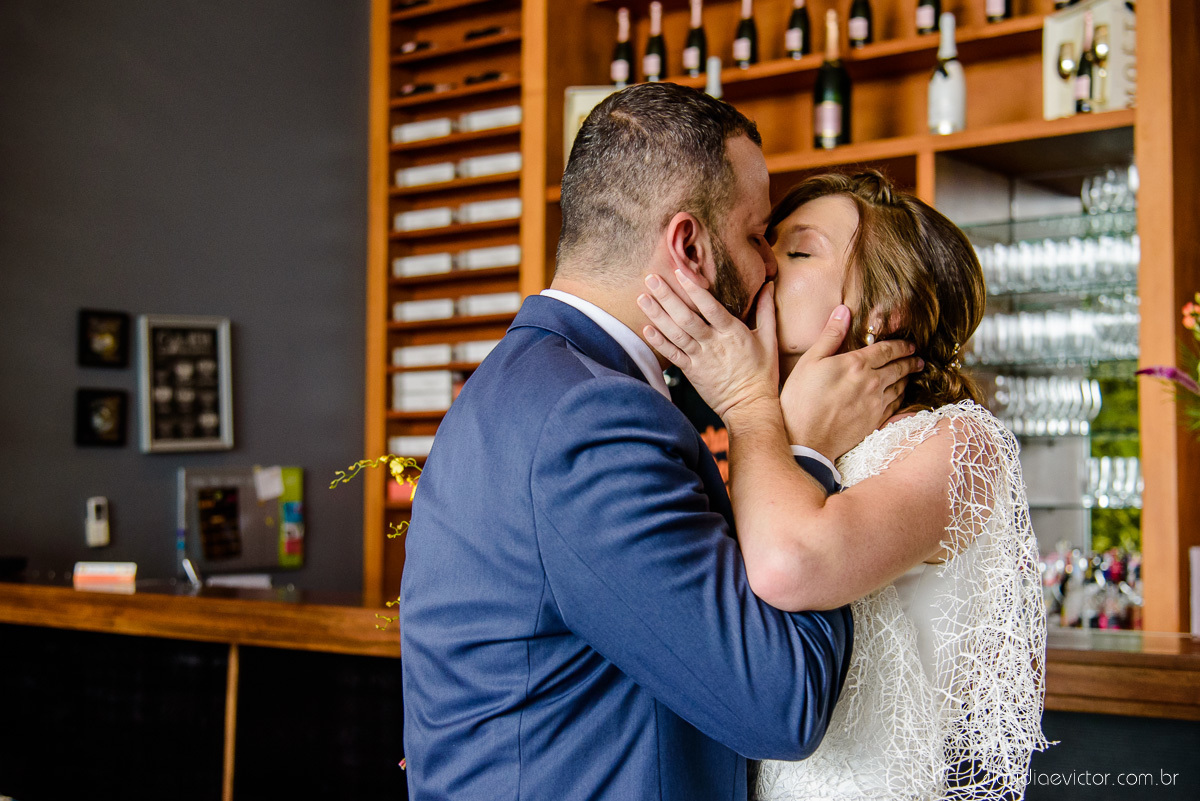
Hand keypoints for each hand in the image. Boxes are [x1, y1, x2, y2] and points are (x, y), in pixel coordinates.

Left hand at [637, 269, 778, 422]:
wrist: (751, 405)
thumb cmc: (762, 372)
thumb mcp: (769, 339)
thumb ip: (766, 310)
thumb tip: (769, 284)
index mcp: (732, 332)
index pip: (710, 307)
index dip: (694, 290)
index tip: (680, 272)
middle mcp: (713, 344)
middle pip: (686, 318)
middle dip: (667, 297)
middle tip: (651, 279)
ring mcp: (700, 358)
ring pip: (675, 334)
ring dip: (657, 315)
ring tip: (642, 298)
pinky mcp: (692, 372)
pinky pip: (672, 356)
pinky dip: (659, 343)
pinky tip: (646, 329)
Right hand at [780, 306, 922, 460]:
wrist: (806, 439)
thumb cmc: (801, 399)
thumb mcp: (810, 361)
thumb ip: (830, 336)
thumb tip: (844, 311)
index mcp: (856, 364)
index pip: (887, 349)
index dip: (901, 345)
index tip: (910, 344)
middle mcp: (872, 382)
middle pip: (899, 367)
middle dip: (910, 360)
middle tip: (918, 358)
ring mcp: (875, 403)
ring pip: (900, 386)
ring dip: (908, 378)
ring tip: (912, 374)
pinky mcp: (875, 421)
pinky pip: (896, 405)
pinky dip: (902, 397)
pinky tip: (901, 395)